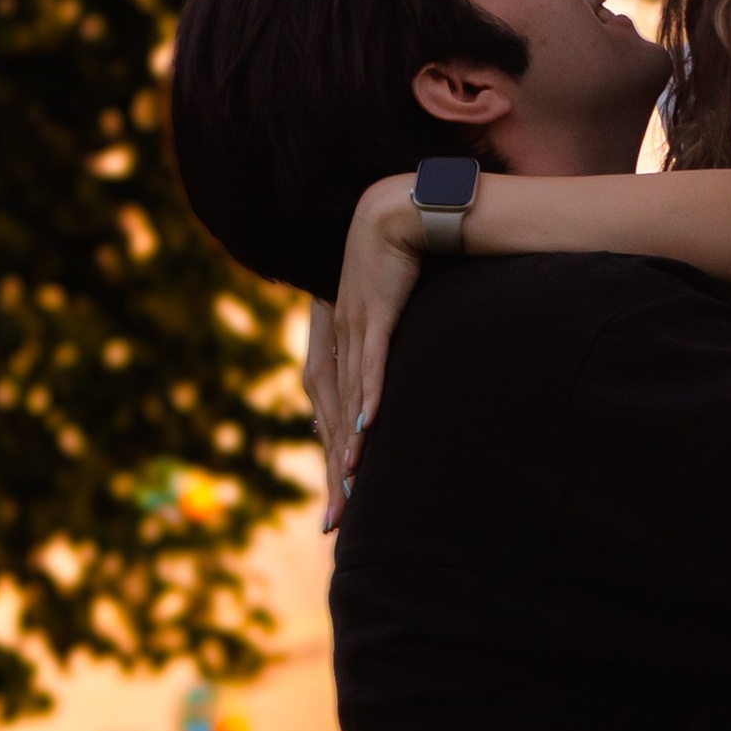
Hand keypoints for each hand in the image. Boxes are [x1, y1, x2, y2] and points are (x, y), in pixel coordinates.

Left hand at [318, 175, 423, 529]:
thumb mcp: (389, 317)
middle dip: (334, 472)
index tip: (338, 508)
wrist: (400, 209)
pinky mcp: (373, 312)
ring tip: (351, 486)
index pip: (330, 417)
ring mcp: (352, 328)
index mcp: (335, 346)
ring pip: (348, 398)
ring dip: (350, 444)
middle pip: (331, 419)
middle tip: (336, 521)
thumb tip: (392, 390)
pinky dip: (370, 394)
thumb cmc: (399, 263)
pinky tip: (369, 425)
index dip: (333, 465)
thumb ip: (386, 350)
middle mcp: (335, 342)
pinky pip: (372, 361)